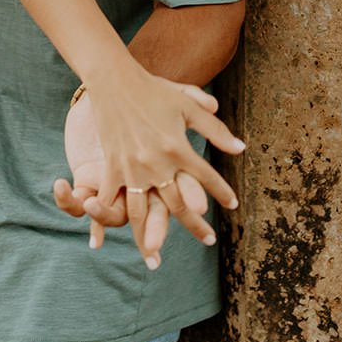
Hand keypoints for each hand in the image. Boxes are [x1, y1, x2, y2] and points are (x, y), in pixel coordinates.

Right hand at [53, 73, 242, 264]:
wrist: (114, 82)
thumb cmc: (154, 91)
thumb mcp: (188, 106)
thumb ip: (215, 130)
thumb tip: (241, 150)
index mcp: (178, 149)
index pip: (207, 178)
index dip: (222, 193)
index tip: (233, 206)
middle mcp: (156, 165)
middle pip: (179, 205)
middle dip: (195, 225)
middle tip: (209, 240)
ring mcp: (132, 170)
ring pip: (143, 213)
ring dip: (150, 238)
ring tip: (155, 259)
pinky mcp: (112, 168)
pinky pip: (111, 200)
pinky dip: (105, 219)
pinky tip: (100, 241)